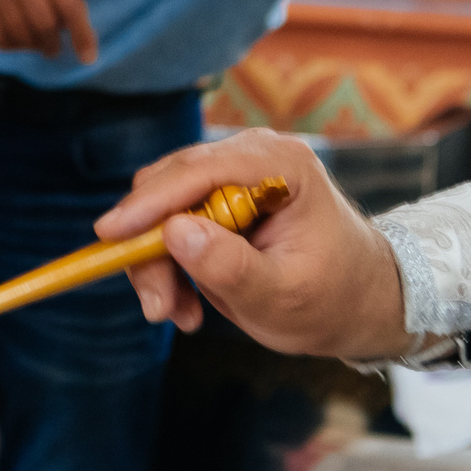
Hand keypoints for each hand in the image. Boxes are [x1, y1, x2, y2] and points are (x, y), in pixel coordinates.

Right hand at [0, 0, 97, 62]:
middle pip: (44, 26)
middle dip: (53, 44)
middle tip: (53, 48)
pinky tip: (14, 39)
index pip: (68, 4)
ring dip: (31, 46)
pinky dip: (12, 46)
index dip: (82, 34)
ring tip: (32, 42)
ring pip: (21, 36)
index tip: (88, 56)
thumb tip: (72, 28)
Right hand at [98, 129, 411, 358]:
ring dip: (157, 263)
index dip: (151, 202)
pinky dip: (168, 265)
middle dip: (151, 247)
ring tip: (176, 313)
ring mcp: (232, 176)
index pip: (200, 171)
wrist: (359, 304)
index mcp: (280, 166)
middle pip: (169, 187)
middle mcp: (252, 158)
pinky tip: (187, 302)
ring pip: (160, 208)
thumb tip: (174, 232)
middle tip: (157, 306)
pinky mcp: (216, 200)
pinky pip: (169, 223)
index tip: (111, 234)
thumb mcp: (284, 296)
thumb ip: (231, 266)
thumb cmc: (333, 299)